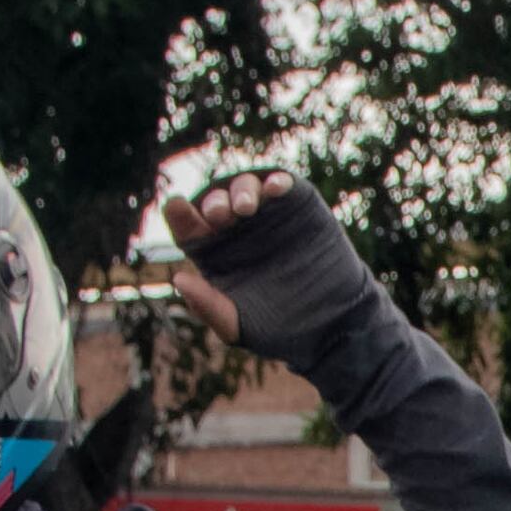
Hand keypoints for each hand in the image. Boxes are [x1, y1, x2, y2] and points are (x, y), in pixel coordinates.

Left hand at [159, 171, 293, 345]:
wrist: (333, 326)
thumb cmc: (280, 328)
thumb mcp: (238, 326)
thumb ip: (208, 306)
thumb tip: (178, 278)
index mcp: (215, 252)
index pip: (189, 227)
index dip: (180, 214)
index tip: (177, 206)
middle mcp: (237, 229)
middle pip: (216, 202)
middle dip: (215, 202)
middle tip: (220, 216)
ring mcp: (268, 215)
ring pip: (246, 187)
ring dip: (243, 190)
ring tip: (247, 208)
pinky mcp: (299, 207)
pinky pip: (285, 185)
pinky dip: (278, 181)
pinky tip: (275, 188)